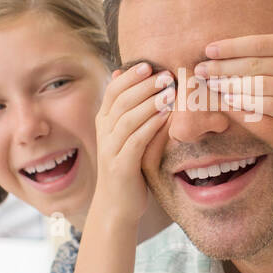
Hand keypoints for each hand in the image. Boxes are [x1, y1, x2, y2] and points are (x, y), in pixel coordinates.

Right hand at [92, 62, 173, 223]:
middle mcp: (104, 133)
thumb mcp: (127, 135)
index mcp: (104, 122)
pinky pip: (135, 141)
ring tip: (169, 92)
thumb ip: (130, 110)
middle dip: (144, 86)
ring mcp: (110, 150)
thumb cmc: (127, 166)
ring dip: (149, 103)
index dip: (130, 77)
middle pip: (121, 101)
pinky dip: (150, 126)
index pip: (113, 91)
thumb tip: (129, 78)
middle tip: (166, 75)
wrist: (116, 206)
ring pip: (127, 119)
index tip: (150, 66)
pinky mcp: (121, 166)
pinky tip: (165, 116)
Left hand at [194, 0, 272, 133]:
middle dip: (223, 68)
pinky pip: (270, 107)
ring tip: (210, 84)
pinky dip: (248, 104)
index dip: (232, 47)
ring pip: (258, 87)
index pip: (260, 44)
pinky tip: (231, 101)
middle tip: (199, 70)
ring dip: (230, 86)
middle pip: (254, 66)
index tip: (209, 49)